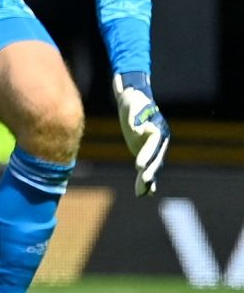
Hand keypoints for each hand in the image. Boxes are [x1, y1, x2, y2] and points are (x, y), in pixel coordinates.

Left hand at [114, 72, 169, 195]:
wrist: (134, 99)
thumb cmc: (134, 100)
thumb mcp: (133, 104)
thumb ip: (135, 116)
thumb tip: (137, 129)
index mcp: (159, 129)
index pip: (154, 145)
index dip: (147, 156)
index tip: (138, 166)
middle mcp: (160, 140)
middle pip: (156, 158)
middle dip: (150, 171)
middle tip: (143, 181)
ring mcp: (154, 147)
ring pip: (153, 166)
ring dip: (148, 180)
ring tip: (141, 193)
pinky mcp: (147, 152)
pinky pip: (149, 167)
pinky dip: (147, 181)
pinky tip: (146, 193)